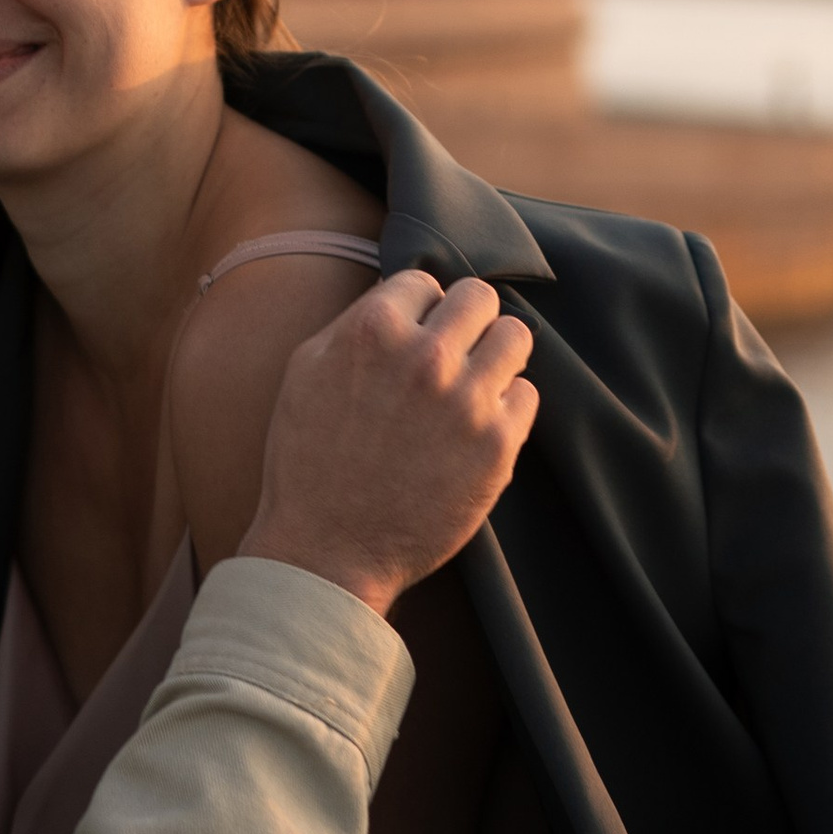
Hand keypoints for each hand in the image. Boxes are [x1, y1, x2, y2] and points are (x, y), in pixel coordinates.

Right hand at [243, 272, 536, 618]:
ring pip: (515, 336)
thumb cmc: (307, 462)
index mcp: (373, 330)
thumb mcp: (305, 372)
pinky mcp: (497, 446)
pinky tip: (477, 427)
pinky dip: (507, 406)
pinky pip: (527, 395)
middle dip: (465, 320)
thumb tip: (400, 298)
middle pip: (479, 297)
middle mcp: (426, 357)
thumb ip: (354, 324)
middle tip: (453, 352)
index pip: (425, 282)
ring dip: (496, 354)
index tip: (414, 338)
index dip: (418, 310)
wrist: (327, 551)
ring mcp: (468, 401)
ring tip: (475, 381)